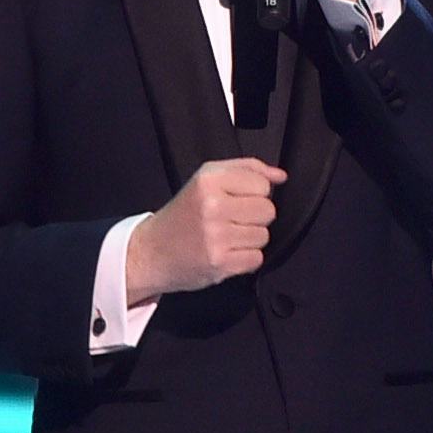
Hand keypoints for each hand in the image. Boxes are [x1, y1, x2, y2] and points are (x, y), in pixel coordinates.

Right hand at [126, 157, 286, 302]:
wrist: (151, 252)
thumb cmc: (184, 214)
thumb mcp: (207, 179)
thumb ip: (247, 170)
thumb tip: (281, 176)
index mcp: (209, 180)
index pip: (262, 184)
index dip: (254, 194)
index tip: (236, 200)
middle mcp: (212, 205)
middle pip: (267, 210)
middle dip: (254, 217)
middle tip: (231, 220)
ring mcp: (216, 236)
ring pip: (264, 235)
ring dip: (249, 239)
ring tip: (226, 237)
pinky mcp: (220, 262)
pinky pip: (256, 258)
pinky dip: (245, 258)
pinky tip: (226, 252)